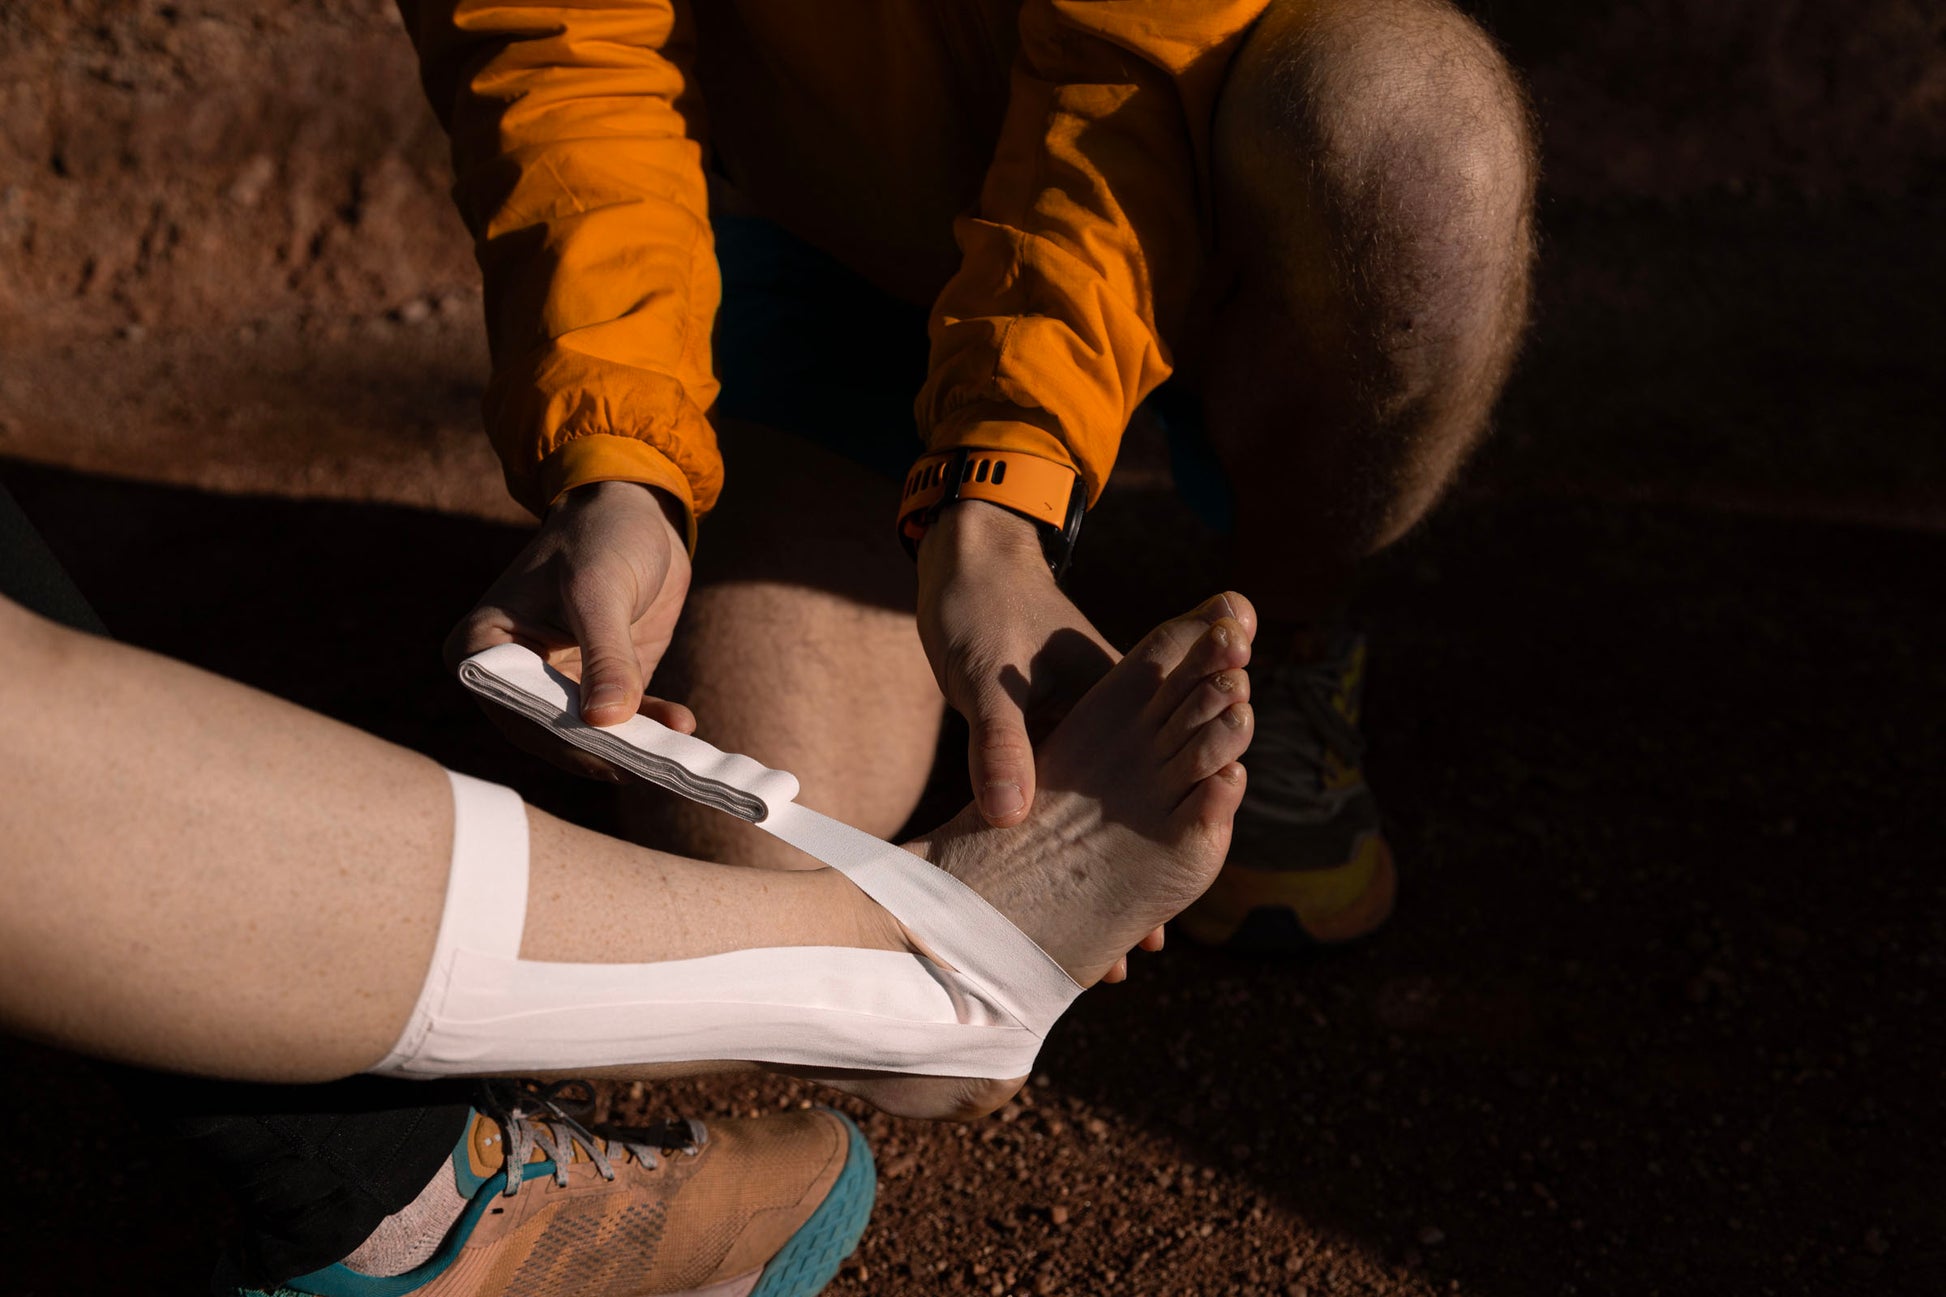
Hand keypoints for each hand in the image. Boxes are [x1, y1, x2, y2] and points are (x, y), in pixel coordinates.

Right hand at [445, 481, 694, 777]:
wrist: (633, 510)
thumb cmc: (599, 536)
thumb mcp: (599, 591)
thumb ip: (605, 656)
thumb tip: (605, 721)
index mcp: (482, 650)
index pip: (521, 712)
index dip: (566, 740)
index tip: (613, 760)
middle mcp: (510, 676)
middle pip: (556, 733)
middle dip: (608, 752)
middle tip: (656, 768)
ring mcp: (555, 684)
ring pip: (593, 734)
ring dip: (637, 747)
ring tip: (679, 757)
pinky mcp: (598, 684)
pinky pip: (623, 719)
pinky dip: (652, 726)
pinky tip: (683, 726)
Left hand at [915, 504, 1164, 976]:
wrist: (960, 567)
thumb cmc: (985, 610)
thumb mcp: (991, 680)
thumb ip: (1002, 745)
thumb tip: (1010, 815)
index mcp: (1122, 704)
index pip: (1164, 781)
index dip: (1165, 848)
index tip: (1161, 916)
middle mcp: (1112, 728)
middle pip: (1140, 812)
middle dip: (1140, 880)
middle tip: (1137, 952)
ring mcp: (1078, 738)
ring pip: (1101, 819)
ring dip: (1100, 871)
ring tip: (1099, 945)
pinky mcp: (1042, 745)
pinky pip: (1058, 809)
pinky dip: (1056, 848)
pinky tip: (1043, 896)